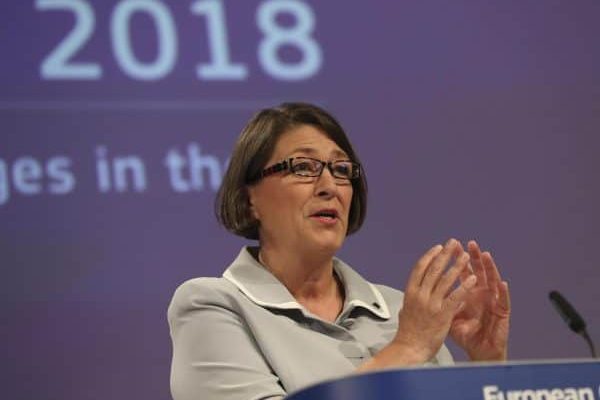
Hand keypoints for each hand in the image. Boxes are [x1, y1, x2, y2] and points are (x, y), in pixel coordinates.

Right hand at [392, 239, 476, 363]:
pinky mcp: (442, 314)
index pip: (420, 268)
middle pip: (434, 269)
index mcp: (410, 292)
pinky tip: (472, 279)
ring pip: (446, 279)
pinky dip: (464, 286)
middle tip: (454, 243)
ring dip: (457, 266)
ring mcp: (431, 304)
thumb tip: (409, 296)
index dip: (430, 256)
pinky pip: (456, 296)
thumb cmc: (408, 333)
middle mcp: (420, 295)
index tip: (438, 248)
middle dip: (445, 255)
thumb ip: (410, 302)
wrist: (409, 348)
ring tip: (466, 256)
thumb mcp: (405, 311)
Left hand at [449, 240, 510, 360]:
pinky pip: (503, 301)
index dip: (457, 260)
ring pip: (492, 281)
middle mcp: (481, 294)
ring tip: (486, 255)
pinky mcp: (502, 313)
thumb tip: (426, 291)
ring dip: (490, 268)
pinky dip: (503, 292)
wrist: (479, 351)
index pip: (462, 273)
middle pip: (478, 271)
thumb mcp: (450, 316)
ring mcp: (492, 301)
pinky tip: (502, 283)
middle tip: (469, 243)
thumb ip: (443, 302)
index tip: (450, 247)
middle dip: (473, 257)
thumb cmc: (467, 334)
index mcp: (468, 293)